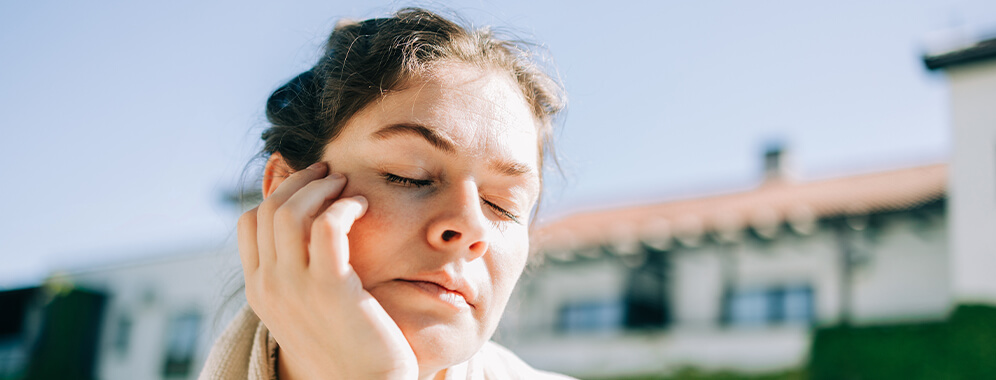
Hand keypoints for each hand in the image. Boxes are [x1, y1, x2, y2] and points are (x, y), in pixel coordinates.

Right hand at [238, 162, 417, 379]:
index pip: (249, 223)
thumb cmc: (347, 347)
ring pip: (293, 211)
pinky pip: (328, 225)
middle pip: (270, 209)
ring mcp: (296, 287)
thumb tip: (310, 236)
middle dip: (300, 182)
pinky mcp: (332, 288)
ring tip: (345, 185)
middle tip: (329, 174)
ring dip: (321, 187)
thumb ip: (300, 275)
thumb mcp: (309, 308)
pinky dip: (343, 205)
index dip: (278, 195)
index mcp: (259, 291)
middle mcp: (270, 287)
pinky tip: (361, 206)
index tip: (308, 186)